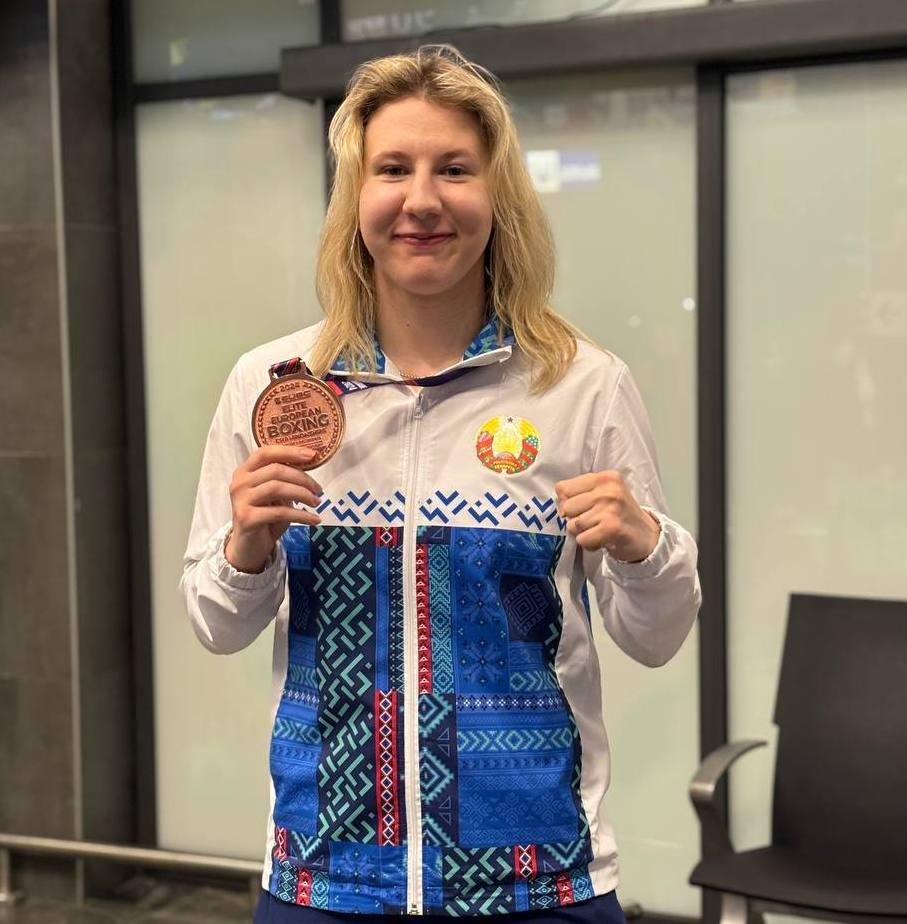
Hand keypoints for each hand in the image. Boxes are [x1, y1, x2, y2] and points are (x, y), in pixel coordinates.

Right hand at [225, 445, 322, 572]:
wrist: (248, 547)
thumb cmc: (264, 516)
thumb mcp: (274, 494)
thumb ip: (284, 478)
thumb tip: (310, 463)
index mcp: (245, 471)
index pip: (266, 452)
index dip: (290, 451)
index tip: (312, 455)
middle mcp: (239, 482)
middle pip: (276, 470)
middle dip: (302, 478)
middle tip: (318, 489)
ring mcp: (241, 500)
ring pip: (277, 488)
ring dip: (302, 494)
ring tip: (317, 502)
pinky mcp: (247, 518)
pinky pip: (280, 512)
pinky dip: (301, 515)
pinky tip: (313, 519)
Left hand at [555, 470, 659, 561]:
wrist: (647, 536)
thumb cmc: (620, 514)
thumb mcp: (604, 493)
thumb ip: (582, 492)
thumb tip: (560, 504)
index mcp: (604, 477)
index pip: (562, 488)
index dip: (567, 502)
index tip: (583, 508)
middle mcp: (608, 489)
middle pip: (566, 507)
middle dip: (574, 519)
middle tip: (593, 521)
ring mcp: (610, 508)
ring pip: (573, 524)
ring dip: (582, 533)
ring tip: (599, 530)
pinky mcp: (611, 528)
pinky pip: (582, 539)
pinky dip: (589, 544)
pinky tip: (602, 539)